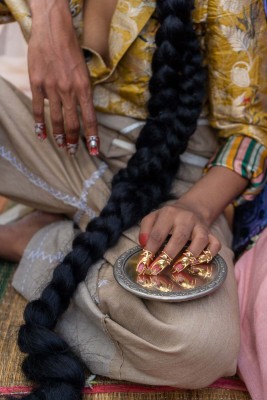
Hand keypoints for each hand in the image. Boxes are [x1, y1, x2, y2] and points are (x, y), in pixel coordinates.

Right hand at [28, 0, 97, 154]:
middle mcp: (70, 91)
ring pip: (57, 120)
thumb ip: (83, 92)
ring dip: (59, 136)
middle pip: (73, 124)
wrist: (52, 30)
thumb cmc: (71, 50)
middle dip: (74, 141)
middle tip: (72, 152)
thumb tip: (82, 111)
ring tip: (61, 146)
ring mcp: (52, 89)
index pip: (90, 119)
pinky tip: (41, 135)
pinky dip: (40, 125)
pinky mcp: (37, 84)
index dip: (92, 138)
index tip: (94, 151)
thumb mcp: (84, 72)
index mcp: (84, 88)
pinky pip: (39, 110)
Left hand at [137, 200, 220, 274]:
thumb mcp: (153, 218)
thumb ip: (145, 229)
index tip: (144, 264)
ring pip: (200, 240)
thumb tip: (144, 244)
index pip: (158, 233)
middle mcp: (186, 218)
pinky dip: (209, 254)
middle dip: (168, 255)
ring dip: (190, 255)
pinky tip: (197, 263)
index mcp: (169, 213)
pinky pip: (215, 244)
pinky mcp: (211, 233)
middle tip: (157, 269)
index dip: (150, 249)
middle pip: (179, 237)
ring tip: (178, 268)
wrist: (191, 208)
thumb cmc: (168, 218)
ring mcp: (200, 226)